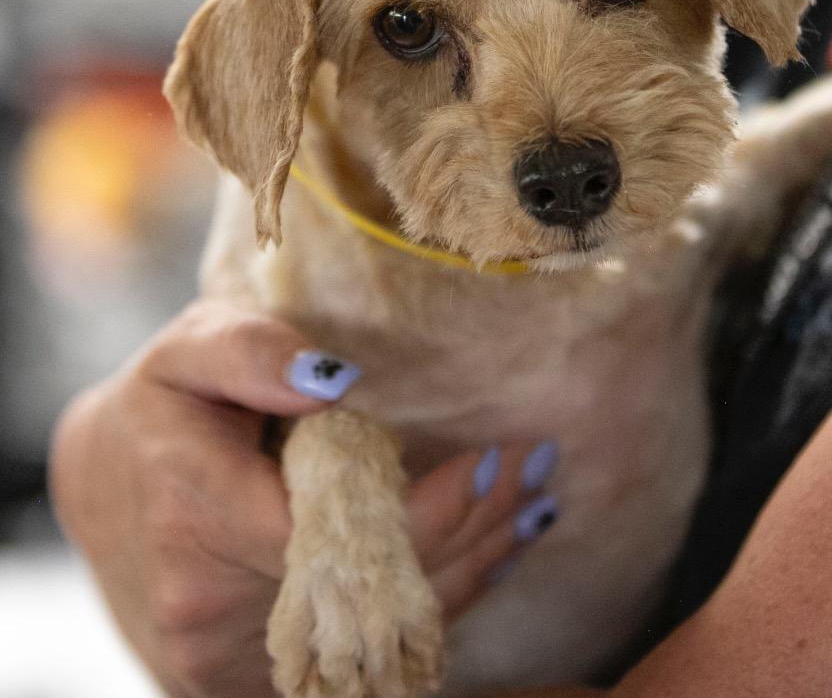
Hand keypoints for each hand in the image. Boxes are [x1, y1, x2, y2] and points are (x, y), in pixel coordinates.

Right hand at [50, 300, 550, 697]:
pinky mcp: (248, 680)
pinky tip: (491, 557)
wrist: (104, 491)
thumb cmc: (160, 409)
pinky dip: (433, 603)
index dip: (429, 505)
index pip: (341, 533)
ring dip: (470, 567)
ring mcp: (229, 661)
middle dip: (473, 526)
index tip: (496, 458)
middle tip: (541, 471)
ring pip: (379, 631)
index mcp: (200, 516)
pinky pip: (362, 654)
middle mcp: (211, 609)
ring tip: (536, 509)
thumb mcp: (187, 352)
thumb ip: (250, 351)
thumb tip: (337, 377)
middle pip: (375, 588)